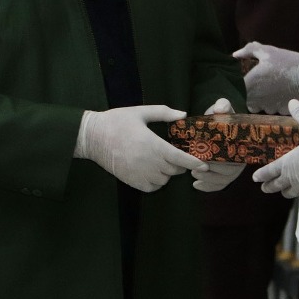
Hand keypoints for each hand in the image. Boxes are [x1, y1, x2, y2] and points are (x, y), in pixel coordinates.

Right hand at [74, 105, 205, 191]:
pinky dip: (156, 182)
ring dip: (167, 172)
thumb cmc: (117, 122)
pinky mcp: (132, 181)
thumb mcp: (140, 112)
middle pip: (175, 170)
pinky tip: (152, 171)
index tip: (205, 165)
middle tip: (175, 154)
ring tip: (161, 160)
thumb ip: (163, 113)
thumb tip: (183, 114)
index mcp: (153, 145)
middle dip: (179, 163)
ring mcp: (140, 174)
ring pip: (164, 179)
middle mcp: (149, 162)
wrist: (92, 137)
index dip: (194, 162)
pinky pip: (152, 187)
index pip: (180, 158)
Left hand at [192, 98, 243, 191]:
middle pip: (229, 173)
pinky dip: (208, 187)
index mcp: (242, 143)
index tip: (206, 162)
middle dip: (211, 174)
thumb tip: (219, 109)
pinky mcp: (227, 174)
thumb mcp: (223, 108)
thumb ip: (222, 105)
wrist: (220, 121)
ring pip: (224, 180)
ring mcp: (235, 167)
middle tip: (194, 171)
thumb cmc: (222, 116)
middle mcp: (241, 158)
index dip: (220, 163)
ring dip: (208, 181)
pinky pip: (220, 185)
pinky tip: (196, 185)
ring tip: (194, 175)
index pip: (235, 158)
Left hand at [231, 43, 298, 113]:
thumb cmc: (287, 63)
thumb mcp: (268, 51)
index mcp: (249, 85)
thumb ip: (249, 51)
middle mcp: (256, 100)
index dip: (241, 85)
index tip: (249, 79)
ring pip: (261, 107)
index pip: (236, 90)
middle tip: (262, 83)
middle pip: (248, 101)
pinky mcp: (280, 112)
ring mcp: (269, 108)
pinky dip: (277, 103)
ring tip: (275, 87)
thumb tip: (235, 54)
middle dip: (253, 94)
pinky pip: (275, 109)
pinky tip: (284, 93)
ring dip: (265, 100)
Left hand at [253, 100, 298, 199]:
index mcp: (288, 163)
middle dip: (269, 186)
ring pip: (291, 193)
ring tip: (284, 190)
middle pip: (277, 186)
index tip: (255, 178)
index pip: (269, 171)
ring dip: (286, 191)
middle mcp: (294, 178)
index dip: (261, 175)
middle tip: (264, 187)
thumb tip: (292, 102)